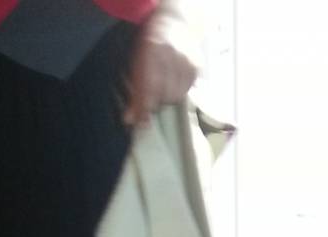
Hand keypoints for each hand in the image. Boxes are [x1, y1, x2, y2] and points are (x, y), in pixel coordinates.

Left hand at [125, 5, 199, 126]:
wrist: (175, 23)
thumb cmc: (150, 46)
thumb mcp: (136, 64)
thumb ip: (134, 93)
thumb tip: (129, 120)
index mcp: (152, 51)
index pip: (149, 89)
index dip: (145, 109)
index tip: (142, 123)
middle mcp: (171, 54)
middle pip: (165, 96)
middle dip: (157, 101)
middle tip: (153, 96)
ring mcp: (187, 60)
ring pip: (178, 96)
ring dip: (169, 97)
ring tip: (164, 86)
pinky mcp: (198, 65)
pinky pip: (189, 90)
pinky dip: (180, 90)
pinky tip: (175, 80)